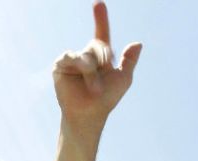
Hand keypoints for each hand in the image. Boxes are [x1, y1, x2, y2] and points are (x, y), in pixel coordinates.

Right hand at [52, 2, 141, 124]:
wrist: (89, 114)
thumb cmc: (106, 99)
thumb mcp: (124, 79)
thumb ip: (130, 61)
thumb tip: (138, 43)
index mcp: (100, 57)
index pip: (101, 33)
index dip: (100, 18)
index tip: (98, 3)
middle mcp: (85, 56)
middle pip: (98, 45)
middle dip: (104, 60)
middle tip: (104, 77)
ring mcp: (72, 60)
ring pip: (86, 54)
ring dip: (93, 71)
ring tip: (95, 88)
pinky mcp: (59, 66)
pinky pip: (71, 57)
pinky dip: (81, 68)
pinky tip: (83, 78)